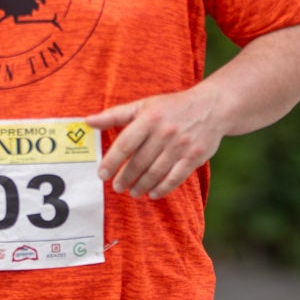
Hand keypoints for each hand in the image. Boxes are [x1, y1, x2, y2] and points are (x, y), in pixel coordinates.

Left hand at [90, 89, 223, 199]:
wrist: (212, 107)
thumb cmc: (172, 107)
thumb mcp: (144, 105)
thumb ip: (115, 115)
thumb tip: (87, 122)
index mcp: (150, 118)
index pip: (125, 143)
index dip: (111, 161)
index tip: (102, 174)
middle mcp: (165, 132)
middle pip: (139, 162)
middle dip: (125, 177)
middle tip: (117, 187)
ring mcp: (181, 145)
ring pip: (155, 172)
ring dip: (141, 186)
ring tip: (132, 192)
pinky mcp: (195, 156)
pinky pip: (175, 178)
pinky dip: (162, 188)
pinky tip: (152, 193)